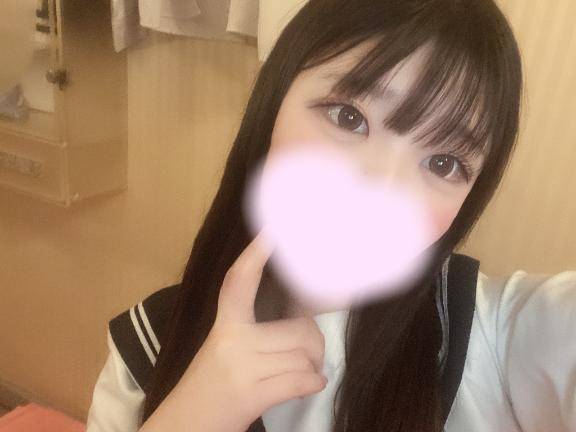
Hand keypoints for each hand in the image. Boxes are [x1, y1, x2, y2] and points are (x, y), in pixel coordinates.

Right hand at [139, 226, 326, 431]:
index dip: (255, 255)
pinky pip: (301, 381)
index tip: (272, 230)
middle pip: (299, 329)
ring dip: (312, 368)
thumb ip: (254, 331)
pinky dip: (312, 384)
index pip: (238, 282)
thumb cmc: (209, 386)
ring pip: (303, 355)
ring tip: (303, 374)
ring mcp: (240, 368)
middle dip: (313, 344)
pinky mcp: (250, 395)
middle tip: (309, 353)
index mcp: (224, 326)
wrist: (182, 427)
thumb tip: (302, 317)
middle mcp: (231, 341)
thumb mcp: (226, 350)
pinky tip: (309, 385)